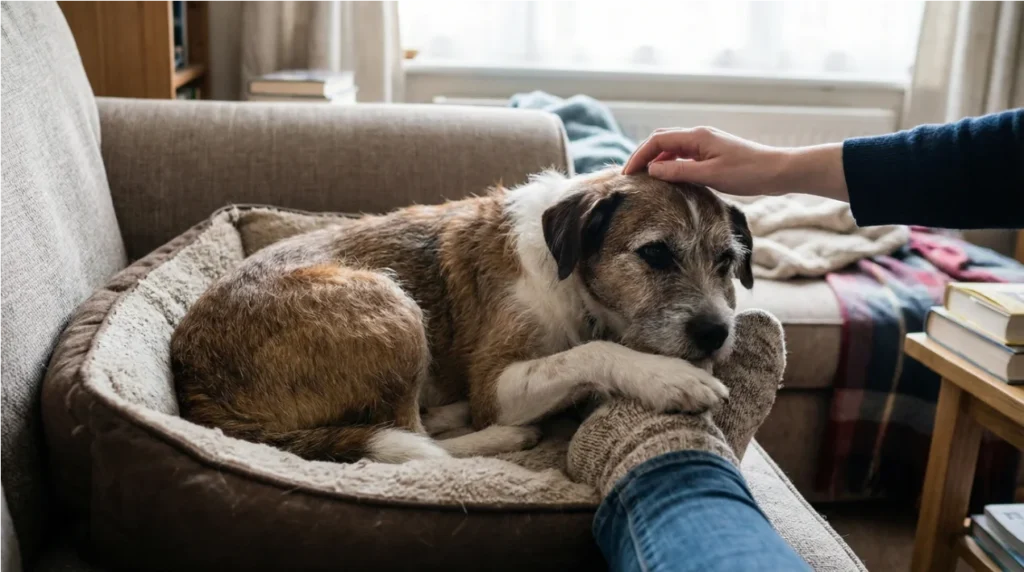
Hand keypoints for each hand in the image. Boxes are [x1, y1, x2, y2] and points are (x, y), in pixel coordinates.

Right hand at [622, 127, 848, 200]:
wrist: (778, 171)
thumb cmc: (748, 173)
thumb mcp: (710, 175)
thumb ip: (679, 171)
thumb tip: (652, 170)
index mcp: (697, 136)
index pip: (657, 141)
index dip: (639, 155)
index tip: (627, 173)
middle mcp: (699, 136)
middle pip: (661, 140)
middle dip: (643, 155)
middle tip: (630, 175)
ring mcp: (706, 144)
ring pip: (672, 148)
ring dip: (656, 160)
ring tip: (644, 178)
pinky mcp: (712, 153)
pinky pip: (683, 155)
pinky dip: (670, 164)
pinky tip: (667, 179)